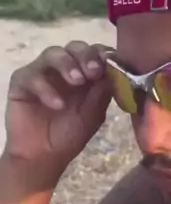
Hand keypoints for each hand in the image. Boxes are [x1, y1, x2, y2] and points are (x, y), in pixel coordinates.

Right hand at [4, 41, 111, 167]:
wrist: (44, 156)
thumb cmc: (70, 135)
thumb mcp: (93, 114)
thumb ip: (102, 92)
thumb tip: (115, 71)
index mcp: (85, 74)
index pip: (95, 52)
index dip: (103, 53)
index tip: (110, 61)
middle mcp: (64, 68)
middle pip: (75, 47)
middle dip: (86, 55)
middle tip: (93, 71)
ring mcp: (42, 72)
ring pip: (53, 53)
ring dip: (67, 64)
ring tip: (77, 81)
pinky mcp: (21, 81)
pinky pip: (32, 75)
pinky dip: (46, 88)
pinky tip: (57, 105)